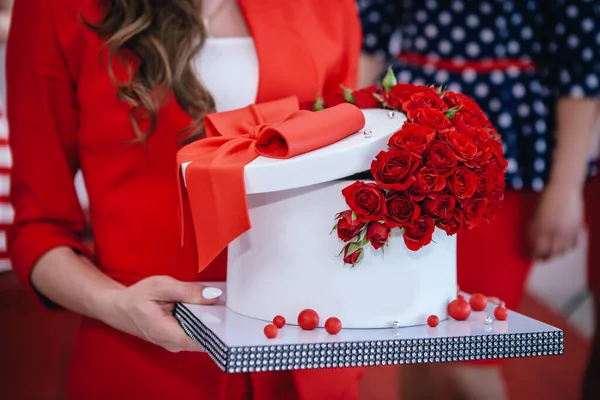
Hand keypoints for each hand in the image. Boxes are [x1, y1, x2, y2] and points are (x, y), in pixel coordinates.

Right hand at [102, 276, 221, 352]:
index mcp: (164, 331)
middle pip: (203, 339)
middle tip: (229, 306)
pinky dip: (203, 322)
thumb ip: (187, 291)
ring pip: (201, 337)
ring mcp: (175, 344)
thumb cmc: (138, 297)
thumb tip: (213, 295)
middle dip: (217, 323)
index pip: (197, 341)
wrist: (120, 308)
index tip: (229, 320)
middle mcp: (172, 344)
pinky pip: (196, 334)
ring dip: (211, 322)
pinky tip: (209, 310)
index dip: (215, 332)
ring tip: (221, 306)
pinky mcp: (178, 340)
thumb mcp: (161, 286)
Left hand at [527, 182, 583, 260]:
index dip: (532, 254)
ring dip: (556, 254)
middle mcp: (555, 230)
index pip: (536, 248)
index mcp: (541, 227)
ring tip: (551, 254)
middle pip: (550, 254)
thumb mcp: (535, 214)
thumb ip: (533, 228)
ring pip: (563, 251)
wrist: (564, 187)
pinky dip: (568, 248)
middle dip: (543, 258)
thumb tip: (530, 242)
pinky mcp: (577, 228)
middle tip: (539, 259)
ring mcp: (568, 230)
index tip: (528, 256)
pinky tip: (563, 246)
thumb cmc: (546, 198)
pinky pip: (574, 244)